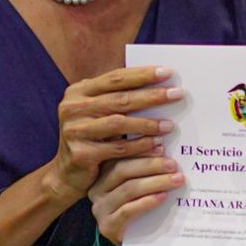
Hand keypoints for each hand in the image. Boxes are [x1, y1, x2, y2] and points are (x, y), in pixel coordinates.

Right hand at [45, 67, 183, 203]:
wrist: (67, 173)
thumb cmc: (91, 137)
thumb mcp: (98, 112)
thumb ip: (117, 97)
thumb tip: (158, 82)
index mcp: (78, 91)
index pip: (115, 78)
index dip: (142, 75)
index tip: (167, 72)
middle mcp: (73, 108)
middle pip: (120, 99)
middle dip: (152, 96)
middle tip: (177, 94)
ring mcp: (75, 130)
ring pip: (119, 123)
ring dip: (148, 123)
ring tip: (170, 124)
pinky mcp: (81, 153)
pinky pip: (118, 148)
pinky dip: (140, 146)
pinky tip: (156, 144)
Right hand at [89, 153, 184, 244]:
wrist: (134, 244)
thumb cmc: (140, 208)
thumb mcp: (140, 184)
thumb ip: (144, 168)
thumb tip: (162, 148)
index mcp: (102, 173)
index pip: (121, 156)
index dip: (141, 150)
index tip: (162, 145)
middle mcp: (97, 189)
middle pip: (123, 170)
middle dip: (151, 165)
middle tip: (173, 165)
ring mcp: (100, 208)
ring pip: (128, 189)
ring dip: (155, 182)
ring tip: (176, 180)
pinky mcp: (108, 226)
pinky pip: (128, 210)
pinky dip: (147, 202)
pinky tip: (163, 197)